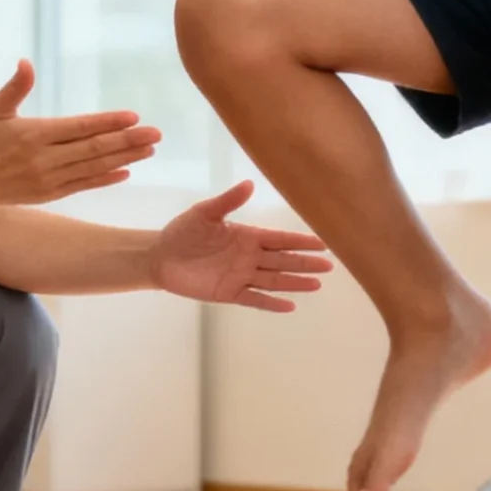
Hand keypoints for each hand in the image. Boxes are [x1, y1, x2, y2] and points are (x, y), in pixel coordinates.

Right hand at [0, 61, 161, 207]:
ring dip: (124, 158)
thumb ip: (14, 87)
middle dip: (127, 141)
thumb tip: (26, 62)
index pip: (79, 127)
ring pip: (94, 168)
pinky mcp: (50, 194)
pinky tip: (126, 171)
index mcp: (34, 135)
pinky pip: (84, 185)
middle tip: (156, 133)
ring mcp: (49, 179)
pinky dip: (106, 179)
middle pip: (94, 149)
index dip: (107, 122)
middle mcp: (45, 159)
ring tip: (149, 149)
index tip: (133, 116)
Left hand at [149, 181, 334, 311]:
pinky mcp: (229, 293)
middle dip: (305, 263)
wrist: (160, 256)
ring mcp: (241, 276)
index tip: (322, 243)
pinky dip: (271, 303)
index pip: (279, 239)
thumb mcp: (204, 212)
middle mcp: (249, 257)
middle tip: (329, 265)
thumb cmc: (183, 231)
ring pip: (274, 280)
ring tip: (316, 284)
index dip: (300, 241)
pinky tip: (290, 306)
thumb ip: (228, 201)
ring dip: (294, 282)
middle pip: (283, 261)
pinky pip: (254, 299)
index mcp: (247, 236)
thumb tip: (250, 184)